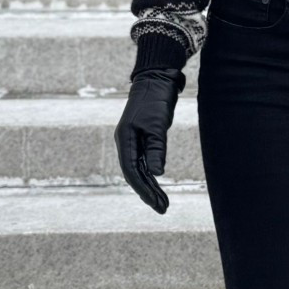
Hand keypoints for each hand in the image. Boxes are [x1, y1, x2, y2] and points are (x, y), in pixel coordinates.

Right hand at [115, 66, 184, 213]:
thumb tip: (157, 174)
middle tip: (163, 209)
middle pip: (134, 174)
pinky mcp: (142, 138)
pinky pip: (144, 162)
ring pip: (139, 170)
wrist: (157, 79)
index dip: (142, 189)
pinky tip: (158, 185)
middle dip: (148, 193)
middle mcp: (126, 142)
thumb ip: (156, 149)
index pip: (131, 171)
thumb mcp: (157, 125)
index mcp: (125, 139)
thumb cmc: (156, 100)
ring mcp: (133, 141)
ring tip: (163, 203)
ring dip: (150, 186)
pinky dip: (151, 175)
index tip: (155, 202)